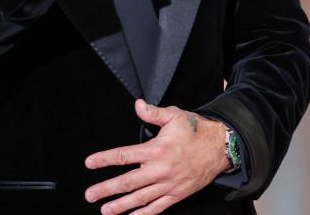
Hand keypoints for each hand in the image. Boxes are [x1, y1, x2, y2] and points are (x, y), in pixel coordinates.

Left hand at [83, 99, 230, 214]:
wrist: (220, 148)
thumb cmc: (195, 130)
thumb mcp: (174, 116)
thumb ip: (153, 113)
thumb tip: (137, 105)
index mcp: (156, 150)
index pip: (124, 156)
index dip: (105, 159)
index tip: (90, 163)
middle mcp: (160, 170)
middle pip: (128, 182)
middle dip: (107, 189)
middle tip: (90, 195)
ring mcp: (168, 185)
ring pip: (140, 198)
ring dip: (121, 205)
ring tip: (105, 210)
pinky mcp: (177, 195)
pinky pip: (158, 207)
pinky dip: (143, 214)